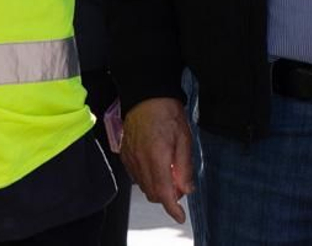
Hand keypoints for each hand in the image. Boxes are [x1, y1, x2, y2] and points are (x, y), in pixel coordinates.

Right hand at [120, 98, 193, 223]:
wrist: (146, 95)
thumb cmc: (167, 112)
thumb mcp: (184, 138)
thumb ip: (184, 166)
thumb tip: (186, 188)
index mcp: (157, 157)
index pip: (164, 193)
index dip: (172, 208)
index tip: (179, 215)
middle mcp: (141, 161)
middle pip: (153, 193)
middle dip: (167, 196)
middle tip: (180, 184)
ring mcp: (131, 159)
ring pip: (144, 187)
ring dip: (157, 187)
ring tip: (169, 171)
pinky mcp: (125, 155)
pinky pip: (136, 176)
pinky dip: (147, 178)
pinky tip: (156, 166)